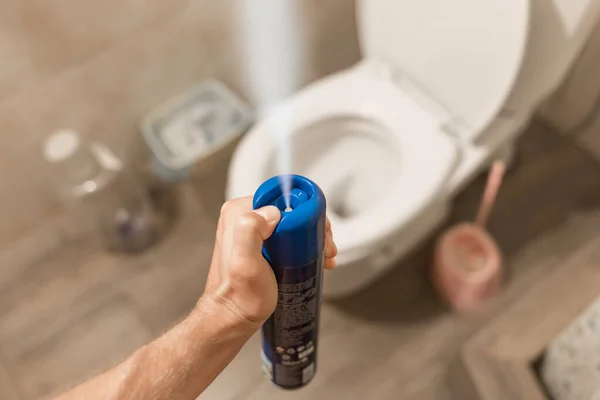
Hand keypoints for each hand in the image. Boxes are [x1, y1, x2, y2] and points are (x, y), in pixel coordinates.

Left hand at [200, 196, 336, 330]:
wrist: (233, 318)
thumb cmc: (241, 296)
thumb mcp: (244, 262)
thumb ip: (250, 230)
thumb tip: (273, 212)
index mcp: (239, 212)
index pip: (281, 196)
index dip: (306, 211)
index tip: (319, 232)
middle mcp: (243, 217)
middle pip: (289, 209)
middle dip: (312, 227)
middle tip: (325, 247)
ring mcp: (251, 231)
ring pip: (291, 223)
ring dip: (312, 237)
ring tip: (324, 256)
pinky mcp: (259, 245)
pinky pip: (287, 235)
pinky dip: (303, 245)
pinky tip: (314, 259)